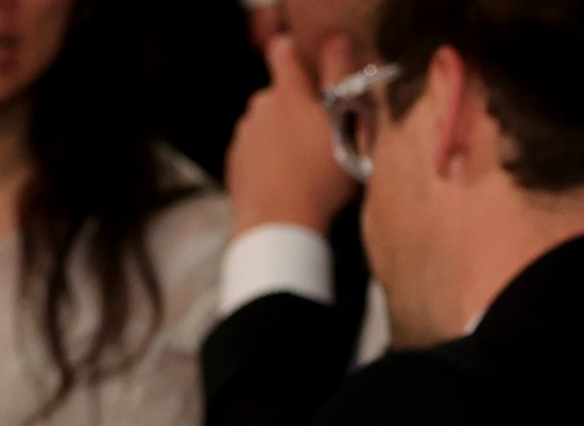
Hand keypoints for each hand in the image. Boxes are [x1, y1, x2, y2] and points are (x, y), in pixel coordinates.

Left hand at [225, 32, 351, 238]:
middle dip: (298, 110)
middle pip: (279, 96)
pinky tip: (290, 185)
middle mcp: (260, 108)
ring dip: (285, 139)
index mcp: (288, 94)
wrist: (281, 227)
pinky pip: (256, 154)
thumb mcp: (347, 126)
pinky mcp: (236, 164)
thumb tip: (337, 40)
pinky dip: (271, 164)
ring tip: (308, 170)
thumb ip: (340, 78)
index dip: (296, 55)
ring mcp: (244, 136)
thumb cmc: (322, 180)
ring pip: (267, 127)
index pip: (283, 52)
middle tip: (325, 140)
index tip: (312, 72)